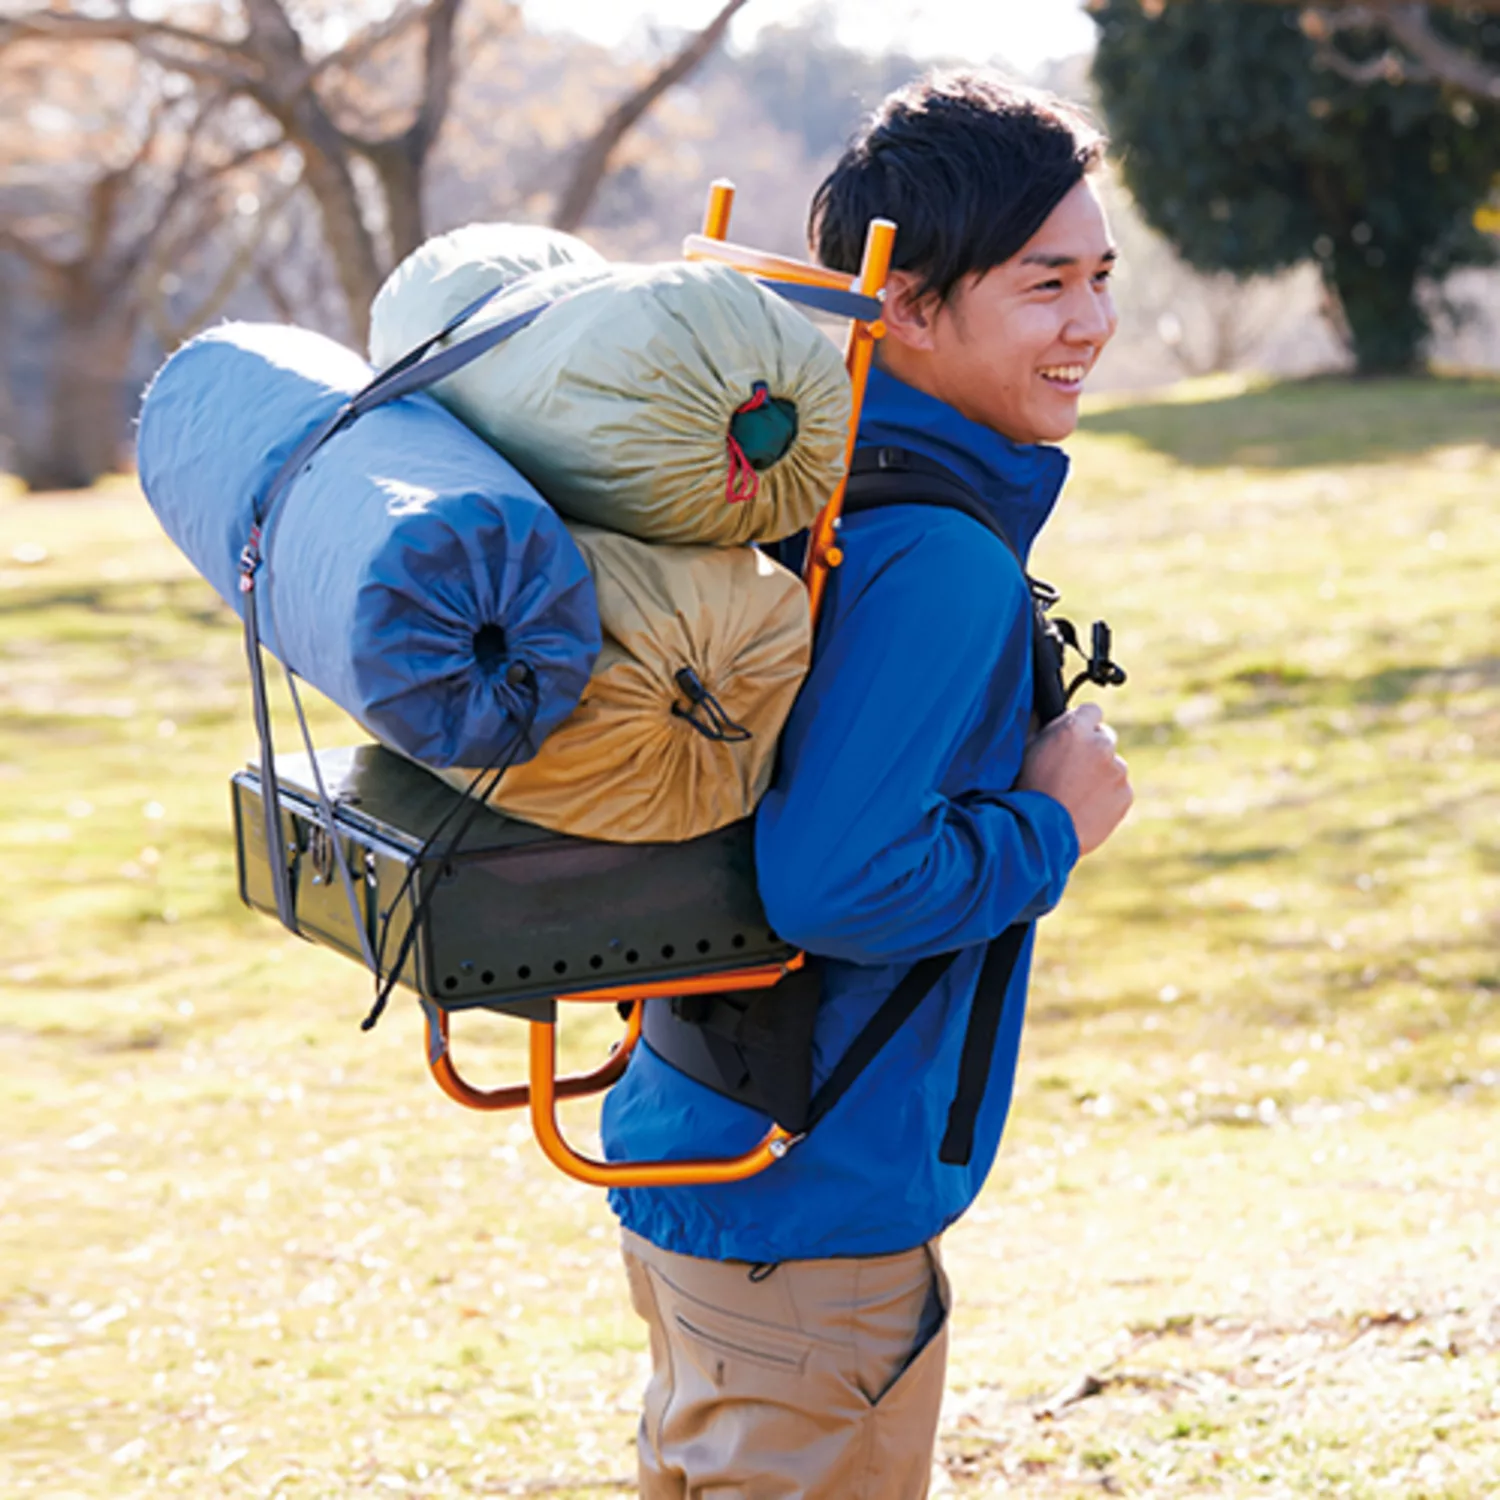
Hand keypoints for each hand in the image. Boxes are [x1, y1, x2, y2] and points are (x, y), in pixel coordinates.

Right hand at [1017, 702, 1132, 856]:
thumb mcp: (1026, 749)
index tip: (1074, 737)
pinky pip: (1119, 789)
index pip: (1092, 711)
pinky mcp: (1126, 795)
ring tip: (1076, 794)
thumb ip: (1044, 728)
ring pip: (1113, 765)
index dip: (1082, 723)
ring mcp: (1117, 771)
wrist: (1041, 832)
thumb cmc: (1027, 790)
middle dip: (1092, 748)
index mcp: (1075, 729)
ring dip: (1100, 773)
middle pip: (1105, 736)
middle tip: (1072, 769)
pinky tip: (1086, 806)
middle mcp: (1102, 745)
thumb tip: (1049, 714)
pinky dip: (1108, 795)